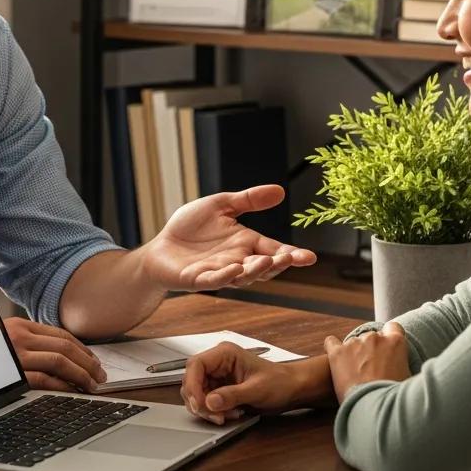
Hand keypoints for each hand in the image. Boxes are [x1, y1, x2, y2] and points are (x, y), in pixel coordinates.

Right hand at [3, 317, 106, 392]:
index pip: (60, 335)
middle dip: (87, 362)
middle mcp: (20, 338)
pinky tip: (73, 391)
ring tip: (92, 385)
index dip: (82, 348)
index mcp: (21, 326)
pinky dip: (62, 385)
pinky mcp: (12, 377)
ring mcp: (16, 357)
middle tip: (101, 375)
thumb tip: (59, 356)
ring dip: (80, 374)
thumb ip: (27, 343)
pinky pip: (44, 380)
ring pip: (59, 362)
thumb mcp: (3, 340)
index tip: (94, 360)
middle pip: (64, 347)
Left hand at [142, 185, 316, 291]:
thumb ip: (249, 200)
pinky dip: (224, 276)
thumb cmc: (191, 228)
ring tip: (266, 260)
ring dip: (255, 270)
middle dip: (278, 263)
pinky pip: (214, 280)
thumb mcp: (222, 205)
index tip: (309, 257)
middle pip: (263, 266)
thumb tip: (279, 190)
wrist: (161, 246)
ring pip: (242, 276)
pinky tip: (233, 268)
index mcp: (246, 243)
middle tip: (290, 257)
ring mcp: (219, 272)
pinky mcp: (198, 279)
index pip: (274, 250)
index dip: (291, 255)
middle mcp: (237, 260)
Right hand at [180, 342, 330, 424]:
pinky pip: (207, 401)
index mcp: (225, 353)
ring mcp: (218, 375)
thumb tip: (209, 401)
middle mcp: (218, 362)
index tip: (199, 404)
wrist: (291, 388)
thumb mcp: (257, 390)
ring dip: (207, 408)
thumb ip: (232, 395)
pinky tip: (230, 414)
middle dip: (199, 400)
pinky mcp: (220, 388)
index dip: (192, 385)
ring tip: (226, 416)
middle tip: (213, 415)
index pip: (196, 365)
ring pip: (197, 393)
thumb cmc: (279, 382)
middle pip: (192, 380)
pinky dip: (214, 411)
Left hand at [324, 322, 410, 402]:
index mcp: (395, 342)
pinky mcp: (337, 352)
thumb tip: (403, 370)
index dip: (389, 337)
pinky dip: (333, 349)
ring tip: (356, 375)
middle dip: (371, 350)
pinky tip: (336, 361)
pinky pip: (331, 342)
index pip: (393, 328)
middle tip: (372, 370)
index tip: (387, 349)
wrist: (374, 410)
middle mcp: (374, 338)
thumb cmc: (395, 400)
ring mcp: (354, 343)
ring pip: (353, 343)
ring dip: (355, 354)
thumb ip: (404, 367)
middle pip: (372, 337)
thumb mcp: (409, 380)